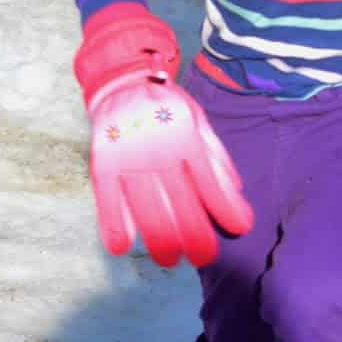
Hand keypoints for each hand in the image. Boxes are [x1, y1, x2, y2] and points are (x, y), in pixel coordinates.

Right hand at [74, 3, 252, 267]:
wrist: (123, 81)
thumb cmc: (167, 108)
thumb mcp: (199, 123)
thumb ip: (217, 159)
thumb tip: (238, 196)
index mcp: (185, 139)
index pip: (210, 183)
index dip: (226, 209)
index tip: (238, 230)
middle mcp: (158, 151)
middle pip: (180, 204)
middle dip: (195, 237)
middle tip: (203, 258)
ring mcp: (128, 158)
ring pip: (146, 210)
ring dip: (159, 240)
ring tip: (169, 259)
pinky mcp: (103, 163)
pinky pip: (108, 200)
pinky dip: (113, 226)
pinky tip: (122, 247)